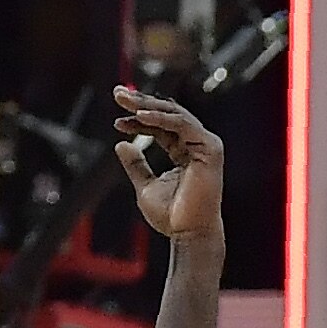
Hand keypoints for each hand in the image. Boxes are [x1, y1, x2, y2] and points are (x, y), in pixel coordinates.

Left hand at [114, 89, 224, 242]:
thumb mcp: (145, 186)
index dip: (138, 119)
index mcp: (184, 150)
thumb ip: (136, 165)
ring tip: (126, 102)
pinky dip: (161, 118)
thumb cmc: (171, 216)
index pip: (160, 126)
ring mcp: (206, 144)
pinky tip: (140, 116)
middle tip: (118, 93)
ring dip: (148, 106)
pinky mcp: (210, 148)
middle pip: (168, 114)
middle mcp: (197, 143)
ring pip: (175, 114)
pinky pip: (182, 125)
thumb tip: (120, 144)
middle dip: (142, 102)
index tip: (116, 119)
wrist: (188, 234)